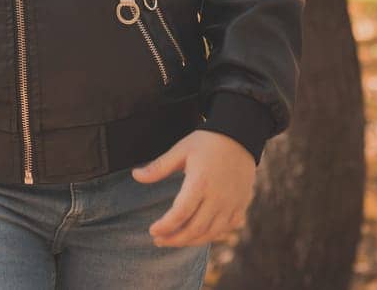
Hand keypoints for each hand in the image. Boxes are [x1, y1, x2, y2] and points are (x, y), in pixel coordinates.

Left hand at [131, 130, 255, 247]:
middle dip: (175, 239)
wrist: (240, 136)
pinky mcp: (240, 205)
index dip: (166, 226)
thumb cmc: (207, 142)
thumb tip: (136, 175)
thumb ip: (159, 166)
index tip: (152, 231)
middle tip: (158, 240)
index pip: (181, 213)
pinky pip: (226, 229)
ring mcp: (231, 204)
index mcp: (200, 182)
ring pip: (211, 233)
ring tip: (174, 240)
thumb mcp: (180, 150)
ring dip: (191, 241)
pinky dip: (210, 235)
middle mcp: (218, 197)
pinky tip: (197, 234)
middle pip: (195, 229)